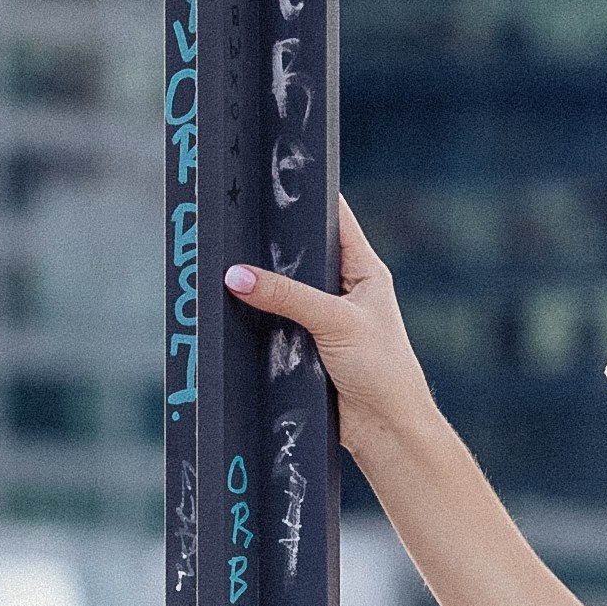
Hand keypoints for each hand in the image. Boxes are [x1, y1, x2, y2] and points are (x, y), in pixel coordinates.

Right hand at [224, 198, 431, 453]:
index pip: (335, 217)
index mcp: (364, 269)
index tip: (275, 176)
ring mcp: (324, 317)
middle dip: (271, 242)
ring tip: (221, 259)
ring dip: (260, 282)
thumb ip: (287, 296)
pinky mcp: (306, 345)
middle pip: (301, 253)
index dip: (308, 196)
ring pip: (283, 289)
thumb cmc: (382, 369)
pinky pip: (275, 322)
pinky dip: (256, 316)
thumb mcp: (334, 322)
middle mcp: (344, 288)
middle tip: (233, 222)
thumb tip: (237, 275)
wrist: (385, 428)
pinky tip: (229, 306)